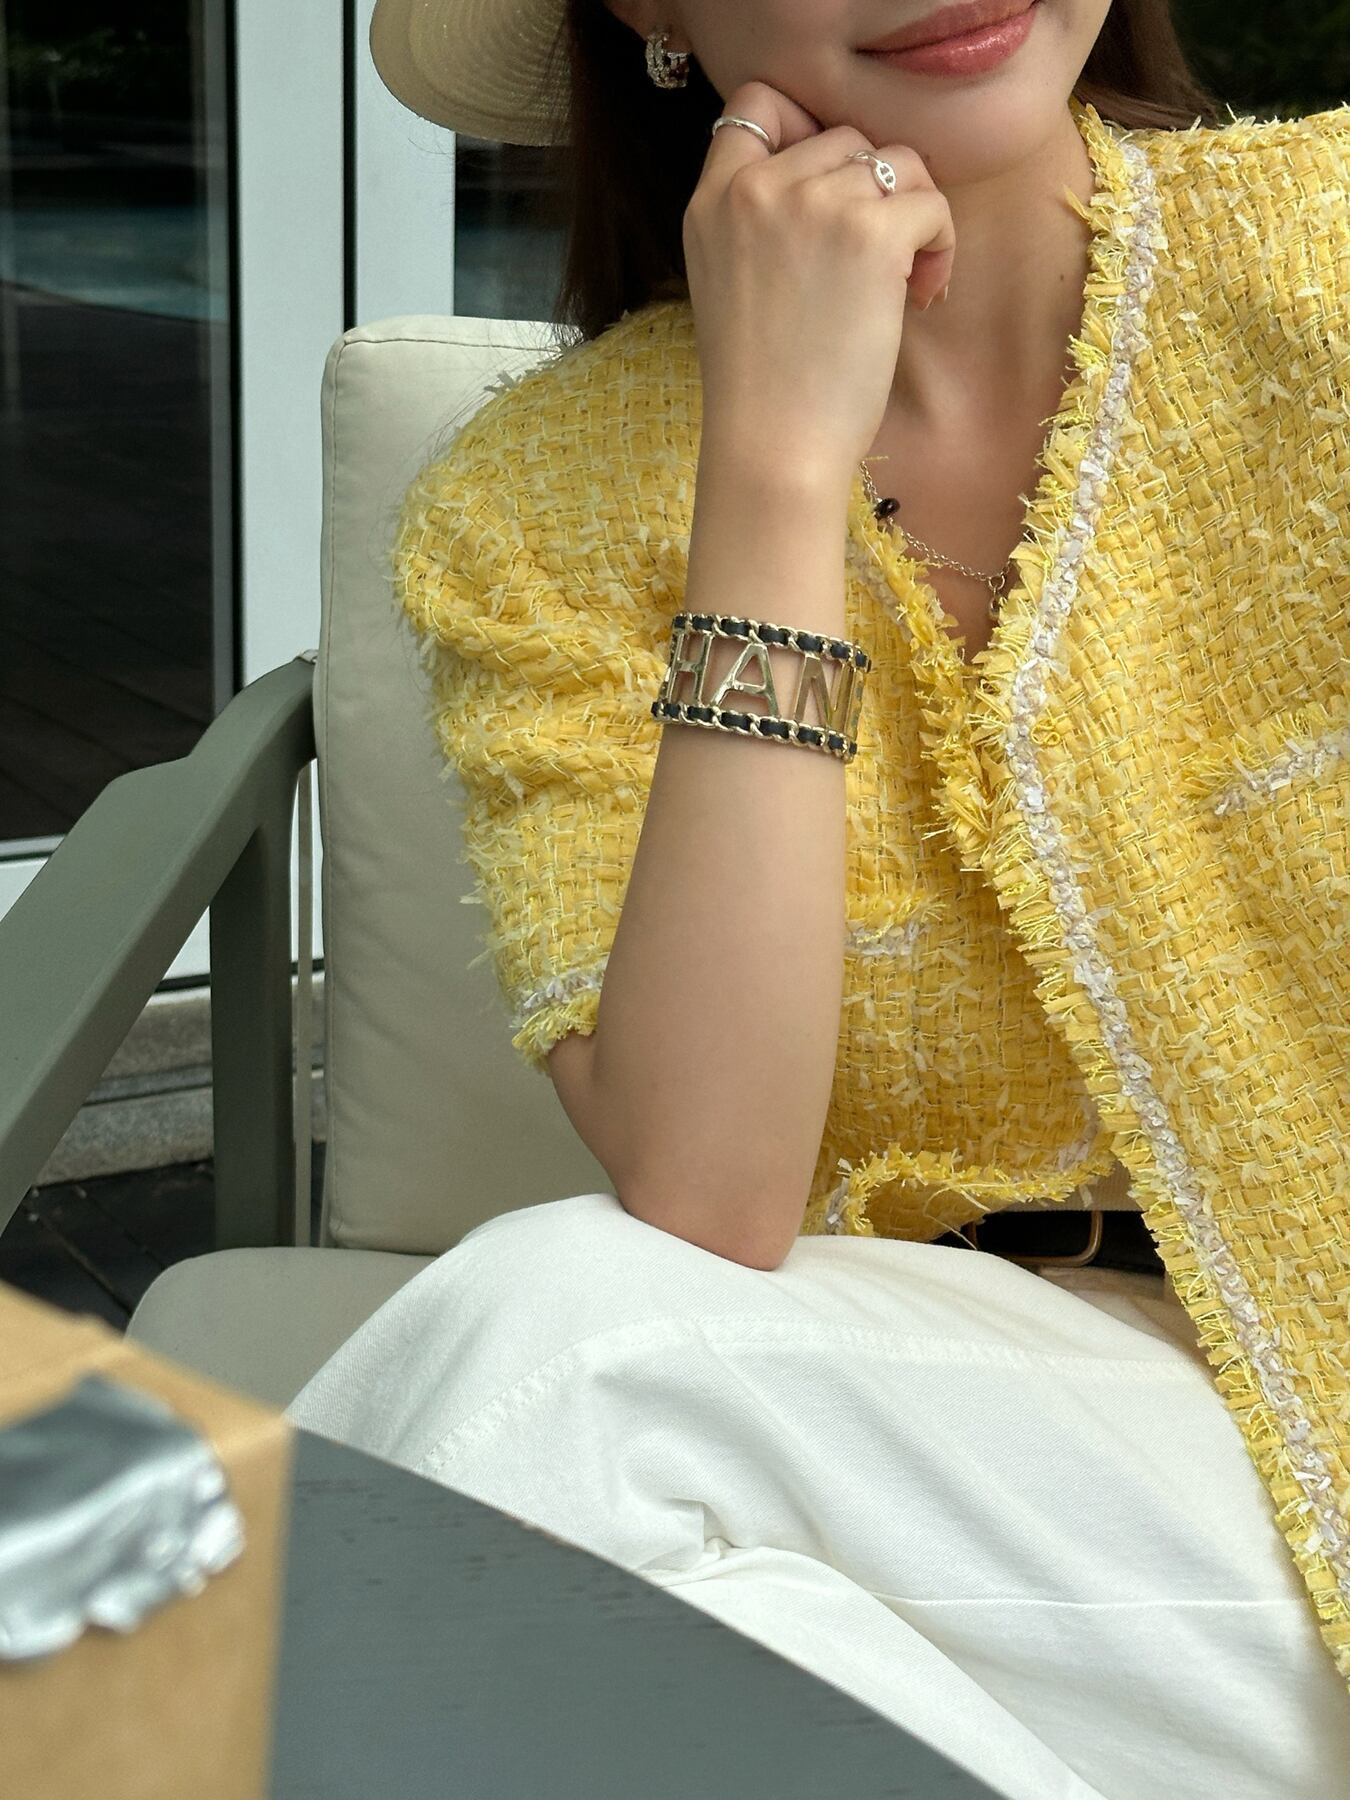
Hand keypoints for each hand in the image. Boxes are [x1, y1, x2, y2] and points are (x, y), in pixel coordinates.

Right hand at [683, 80, 955, 487]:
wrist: (774, 444)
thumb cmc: (761, 386)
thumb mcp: (728, 282)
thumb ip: (756, 221)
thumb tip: (834, 180)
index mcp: (713, 200)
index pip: (758, 104)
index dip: (803, 129)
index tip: (829, 187)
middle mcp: (757, 187)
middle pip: (843, 136)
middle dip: (872, 191)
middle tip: (879, 264)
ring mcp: (813, 204)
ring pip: (895, 162)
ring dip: (913, 213)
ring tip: (909, 281)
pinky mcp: (870, 233)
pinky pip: (931, 202)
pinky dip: (943, 243)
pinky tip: (924, 295)